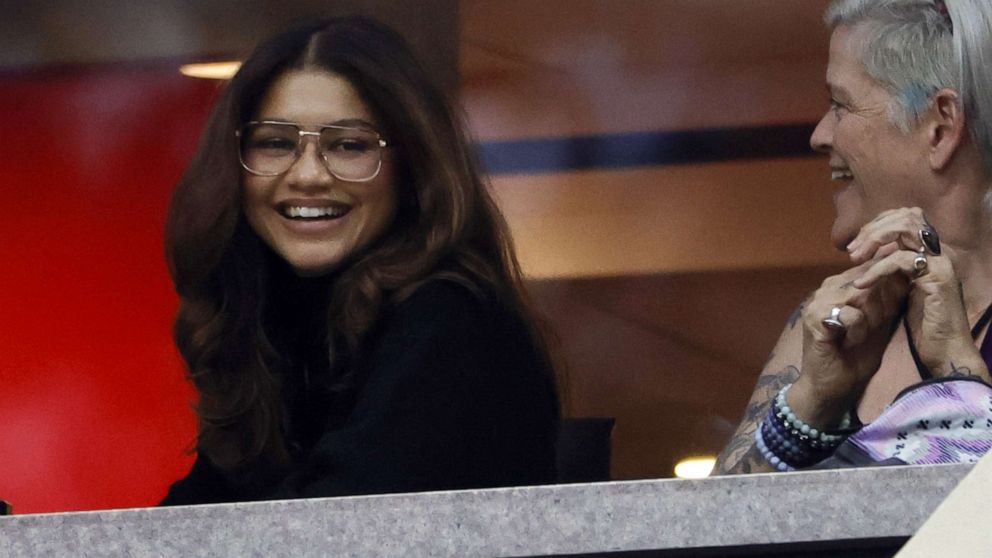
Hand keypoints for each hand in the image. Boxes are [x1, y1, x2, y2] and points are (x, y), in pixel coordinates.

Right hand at [790, 252, 908, 427]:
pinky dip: (859, 330)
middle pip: (867, 278)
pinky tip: (851, 343)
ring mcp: (817, 302)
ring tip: (864, 334)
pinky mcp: (814, 319)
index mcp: (839, 286)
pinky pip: (851, 314)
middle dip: (881, 303)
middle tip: (876, 326)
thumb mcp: (879, 322)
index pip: (869, 267)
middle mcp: (825, 289)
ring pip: (861, 294)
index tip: (891, 309)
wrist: (832, 387)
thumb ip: (888, 299)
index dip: (888, 285)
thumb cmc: (855, 357)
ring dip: (871, 316)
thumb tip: (908, 274)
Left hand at [850, 208, 985, 377]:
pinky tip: (862, 283)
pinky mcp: (938, 278)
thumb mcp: (902, 292)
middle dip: (874, 228)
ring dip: (874, 240)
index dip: (879, 225)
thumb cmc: (924, 328)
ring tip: (854, 260)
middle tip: (852, 250)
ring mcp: (941, 263)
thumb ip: (892, 271)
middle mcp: (940, 253)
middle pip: (908, 215)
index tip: (855, 246)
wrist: (945, 354)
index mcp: (931, 254)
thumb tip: (869, 254)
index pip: (907, 218)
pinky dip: (877, 268)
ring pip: (906, 229)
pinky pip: (902, 259)